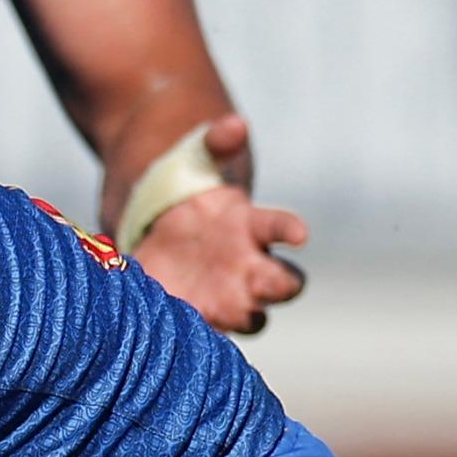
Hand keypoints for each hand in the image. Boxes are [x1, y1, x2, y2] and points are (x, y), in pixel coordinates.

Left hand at [130, 116, 308, 334]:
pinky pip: (205, 332)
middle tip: (259, 285)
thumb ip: (215, 141)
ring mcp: (224, 295)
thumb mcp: (197, 157)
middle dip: (275, 287)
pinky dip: (197, 332)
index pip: (281, 227)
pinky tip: (179, 327)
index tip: (299, 233)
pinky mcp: (195, 316)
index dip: (291, 229)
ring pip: (251, 318)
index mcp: (251, 225)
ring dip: (240, 318)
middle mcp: (248, 266)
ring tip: (219, 314)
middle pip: (281, 284)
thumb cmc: (189, 189)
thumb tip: (234, 124)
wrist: (156, 224)